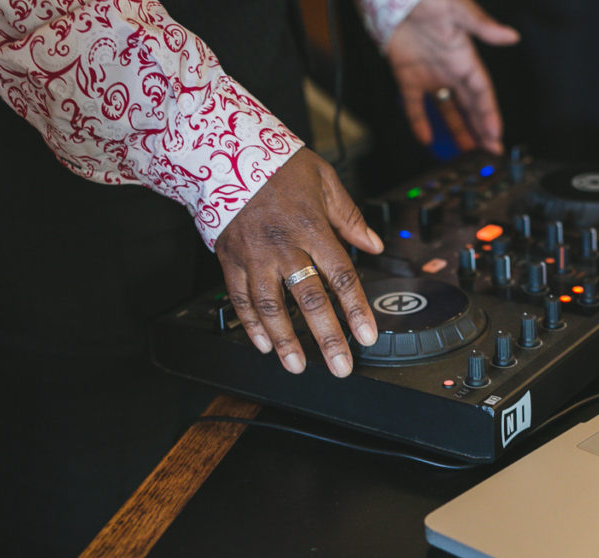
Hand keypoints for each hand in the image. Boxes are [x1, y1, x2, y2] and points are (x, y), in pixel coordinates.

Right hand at [215, 148, 383, 376]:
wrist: (224, 150)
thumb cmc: (278, 164)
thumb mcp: (324, 180)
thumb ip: (350, 217)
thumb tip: (374, 245)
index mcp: (312, 227)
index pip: (341, 276)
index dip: (356, 309)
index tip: (367, 336)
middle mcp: (284, 246)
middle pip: (309, 300)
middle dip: (327, 338)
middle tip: (339, 366)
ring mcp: (255, 256)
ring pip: (271, 307)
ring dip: (286, 341)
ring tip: (297, 366)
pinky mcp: (230, 260)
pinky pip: (240, 299)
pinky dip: (251, 325)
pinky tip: (264, 344)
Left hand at [386, 0, 518, 153]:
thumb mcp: (458, 9)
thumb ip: (482, 26)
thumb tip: (511, 36)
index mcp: (465, 58)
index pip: (482, 92)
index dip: (489, 114)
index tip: (495, 134)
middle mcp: (450, 71)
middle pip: (470, 105)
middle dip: (481, 128)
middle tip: (491, 151)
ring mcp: (430, 76)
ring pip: (447, 109)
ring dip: (458, 129)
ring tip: (466, 151)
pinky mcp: (407, 78)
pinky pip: (415, 106)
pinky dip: (419, 122)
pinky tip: (426, 140)